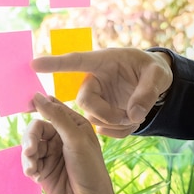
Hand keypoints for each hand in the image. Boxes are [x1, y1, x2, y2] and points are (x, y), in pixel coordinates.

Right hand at [22, 93, 132, 193]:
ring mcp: (51, 153)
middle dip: (30, 138)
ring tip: (33, 168)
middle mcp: (61, 136)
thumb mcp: (76, 140)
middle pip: (35, 127)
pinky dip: (28, 166)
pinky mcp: (42, 168)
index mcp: (74, 125)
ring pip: (28, 144)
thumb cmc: (90, 171)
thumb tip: (37, 96)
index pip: (51, 108)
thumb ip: (56, 117)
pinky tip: (35, 175)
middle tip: (30, 150)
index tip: (25, 107)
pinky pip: (27, 160)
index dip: (37, 106)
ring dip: (28, 155)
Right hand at [31, 48, 172, 136]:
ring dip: (116, 123)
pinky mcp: (101, 115)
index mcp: (102, 62)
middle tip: (132, 116)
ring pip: (93, 119)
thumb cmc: (153, 70)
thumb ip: (148, 92)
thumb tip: (134, 114)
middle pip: (84, 101)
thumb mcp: (159, 74)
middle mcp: (93, 81)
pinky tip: (133, 121)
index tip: (34, 64)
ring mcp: (95, 99)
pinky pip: (104, 130)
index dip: (54, 64)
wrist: (155, 82)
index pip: (75, 62)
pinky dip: (120, 131)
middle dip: (107, 114)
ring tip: (138, 114)